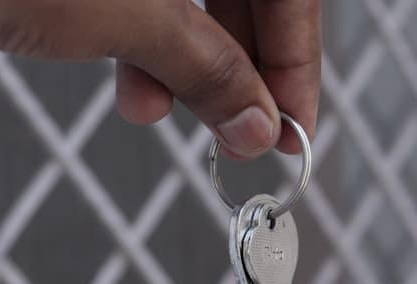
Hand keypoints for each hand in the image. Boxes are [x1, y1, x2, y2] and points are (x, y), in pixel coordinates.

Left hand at [0, 0, 320, 157]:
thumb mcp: (120, 16)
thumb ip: (204, 67)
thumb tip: (255, 119)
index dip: (296, 61)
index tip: (291, 128)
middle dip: (241, 69)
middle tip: (240, 134)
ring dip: (188, 62)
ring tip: (162, 111)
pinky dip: (146, 40)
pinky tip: (132, 83)